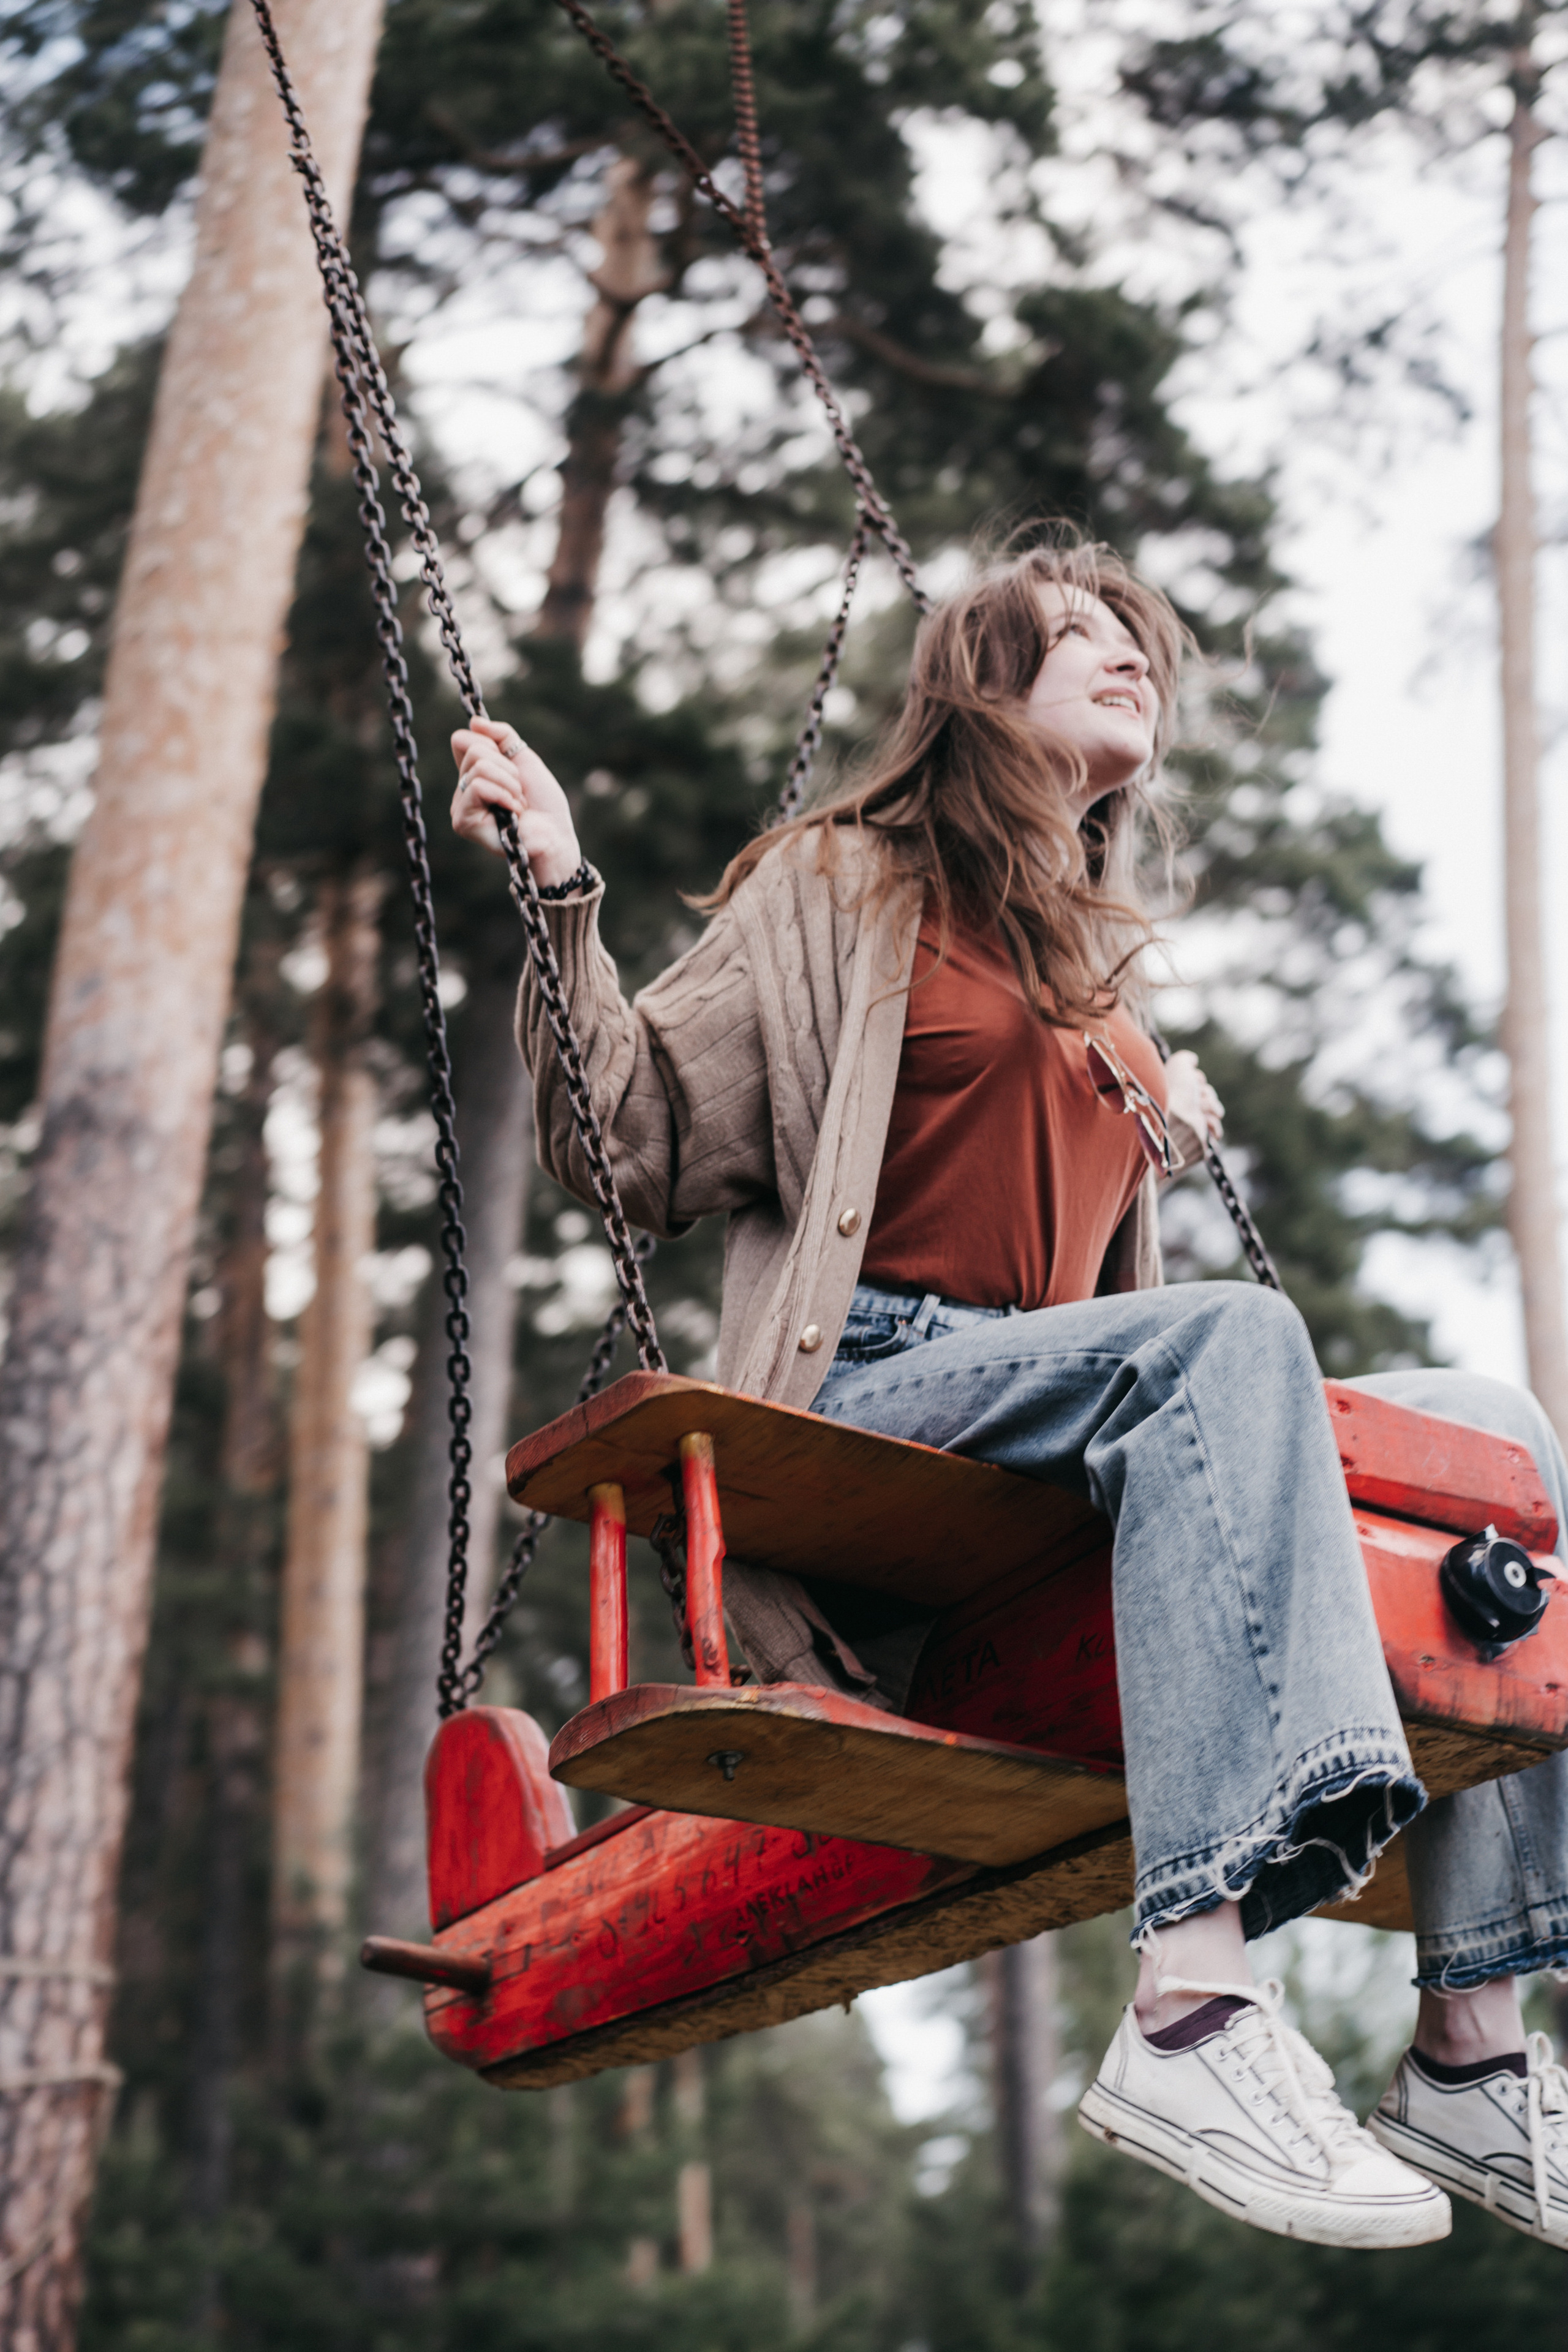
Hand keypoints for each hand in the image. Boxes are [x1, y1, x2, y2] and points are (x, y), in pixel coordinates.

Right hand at [450, 717, 582, 886]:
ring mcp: (460, 806)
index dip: (490, 745)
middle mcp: (462, 789)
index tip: (511, 766)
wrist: (555, 835)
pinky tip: (513, 813)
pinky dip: (503, 794)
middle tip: (519, 791)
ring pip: (478, 767)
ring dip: (509, 783)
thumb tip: (474, 722)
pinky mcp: (462, 821)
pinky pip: (478, 787)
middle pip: (473, 750)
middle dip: (507, 767)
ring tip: (518, 804)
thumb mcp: (524, 759)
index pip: (462, 740)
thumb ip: (502, 736)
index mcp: (474, 774)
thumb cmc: (543, 803)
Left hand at [1163, 1049, 1223, 1147]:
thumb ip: (1185, 1059)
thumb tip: (1193, 1061)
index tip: (1193, 1081)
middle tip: (1197, 1097)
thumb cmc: (1177, 1092)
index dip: (1197, 1079)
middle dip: (1206, 1094)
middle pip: (1209, 1095)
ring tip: (1200, 1111)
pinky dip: (1213, 1126)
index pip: (1197, 1082)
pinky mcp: (1199, 1139)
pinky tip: (1204, 1125)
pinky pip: (1216, 1130)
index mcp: (1175, 1092)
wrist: (1177, 1120)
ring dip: (1211, 1108)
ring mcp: (1191, 1124)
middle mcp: (1182, 1107)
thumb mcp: (1179, 1065)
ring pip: (1215, 1111)